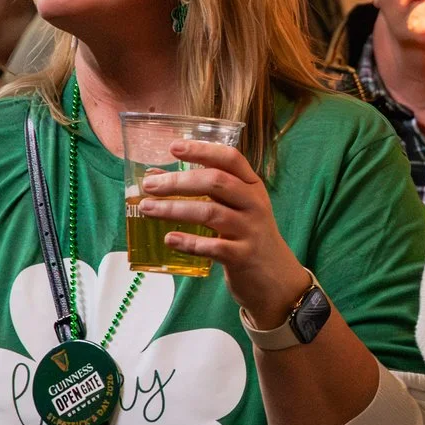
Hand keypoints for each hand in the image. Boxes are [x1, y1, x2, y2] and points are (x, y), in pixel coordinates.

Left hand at [135, 140, 312, 331]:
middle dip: (178, 181)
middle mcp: (254, 203)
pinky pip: (213, 246)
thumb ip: (203, 193)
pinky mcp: (243, 256)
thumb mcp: (234, 209)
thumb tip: (156, 177)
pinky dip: (189, 242)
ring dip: (175, 209)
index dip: (202, 150)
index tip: (174, 147)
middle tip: (150, 185)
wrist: (276, 278)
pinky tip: (169, 239)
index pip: (230, 159)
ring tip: (147, 209)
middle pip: (216, 182)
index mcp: (252, 186)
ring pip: (211, 213)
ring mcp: (250, 230)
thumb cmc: (248, 236)